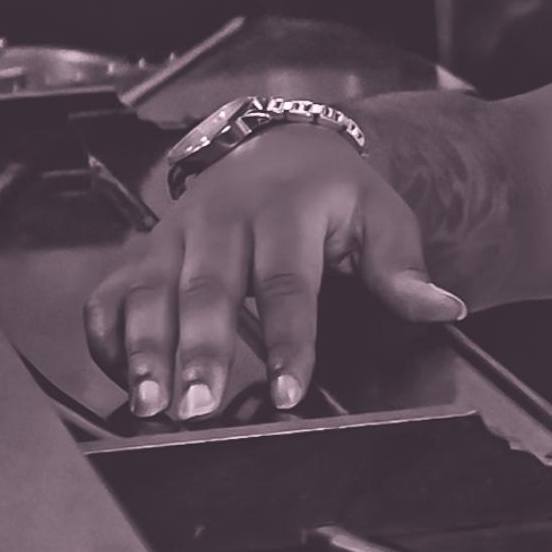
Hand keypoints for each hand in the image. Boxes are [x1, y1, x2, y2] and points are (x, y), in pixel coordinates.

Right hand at [83, 127, 465, 421]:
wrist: (283, 146)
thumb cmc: (334, 193)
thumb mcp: (382, 216)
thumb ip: (405, 267)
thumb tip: (443, 306)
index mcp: (285, 210)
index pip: (287, 282)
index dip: (288, 340)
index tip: (290, 390)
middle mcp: (220, 219)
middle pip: (205, 289)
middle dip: (198, 350)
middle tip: (197, 406)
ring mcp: (174, 234)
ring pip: (148, 291)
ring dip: (145, 349)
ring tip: (151, 403)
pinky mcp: (144, 249)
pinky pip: (111, 292)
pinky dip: (108, 334)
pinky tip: (119, 377)